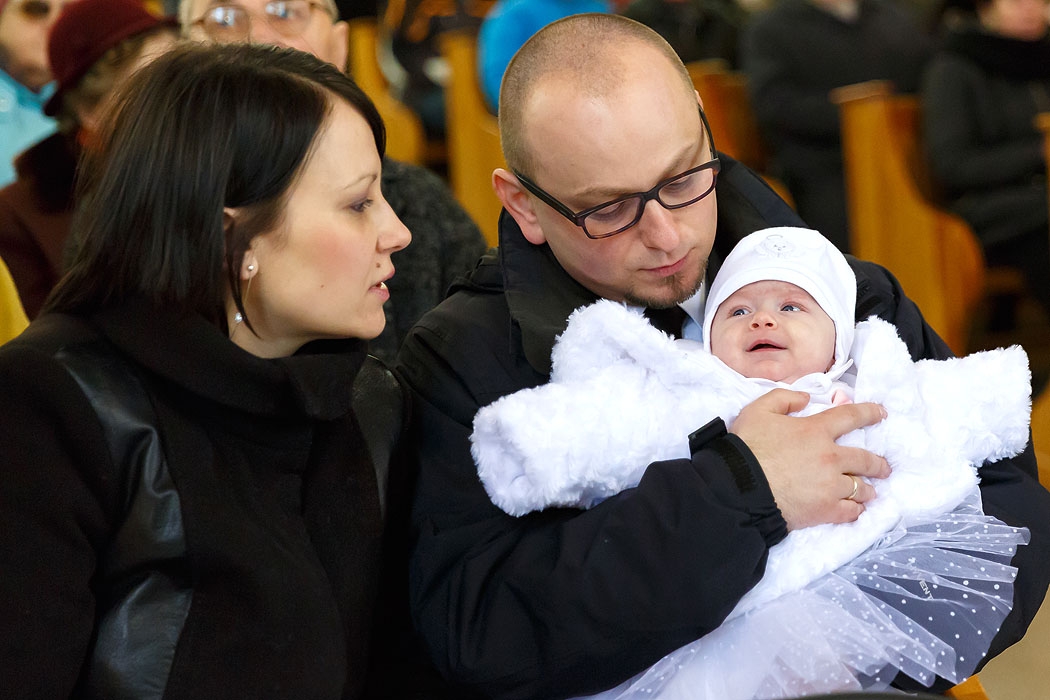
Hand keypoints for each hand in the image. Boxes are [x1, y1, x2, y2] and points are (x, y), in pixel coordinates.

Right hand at [730, 389, 889, 529]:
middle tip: (884, 467)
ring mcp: (831, 486)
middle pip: (865, 459)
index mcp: (816, 431)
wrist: (740, 488)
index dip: (870, 413)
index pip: (851, 417)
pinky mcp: (825, 510)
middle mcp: (831, 458)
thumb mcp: (758, 410)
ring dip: (867, 489)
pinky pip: (851, 512)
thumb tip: (807, 399)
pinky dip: (856, 511)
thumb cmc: (748, 447)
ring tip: (869, 492)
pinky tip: (856, 510)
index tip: (882, 413)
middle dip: (878, 463)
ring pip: (861, 488)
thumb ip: (784, 398)